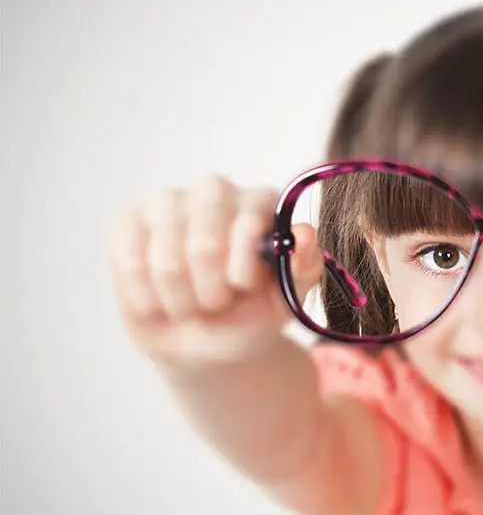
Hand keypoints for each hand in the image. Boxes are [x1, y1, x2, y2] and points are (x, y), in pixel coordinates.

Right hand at [108, 176, 322, 372]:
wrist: (205, 343)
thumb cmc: (250, 315)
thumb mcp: (284, 302)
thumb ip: (303, 268)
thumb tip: (303, 233)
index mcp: (261, 202)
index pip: (247, 226)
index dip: (243, 273)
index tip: (243, 289)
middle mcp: (216, 191)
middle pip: (204, 247)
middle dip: (211, 293)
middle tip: (217, 304)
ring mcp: (169, 201)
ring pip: (165, 262)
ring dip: (180, 302)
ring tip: (192, 305)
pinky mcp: (129, 221)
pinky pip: (128, 265)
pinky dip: (147, 299)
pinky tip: (160, 301)